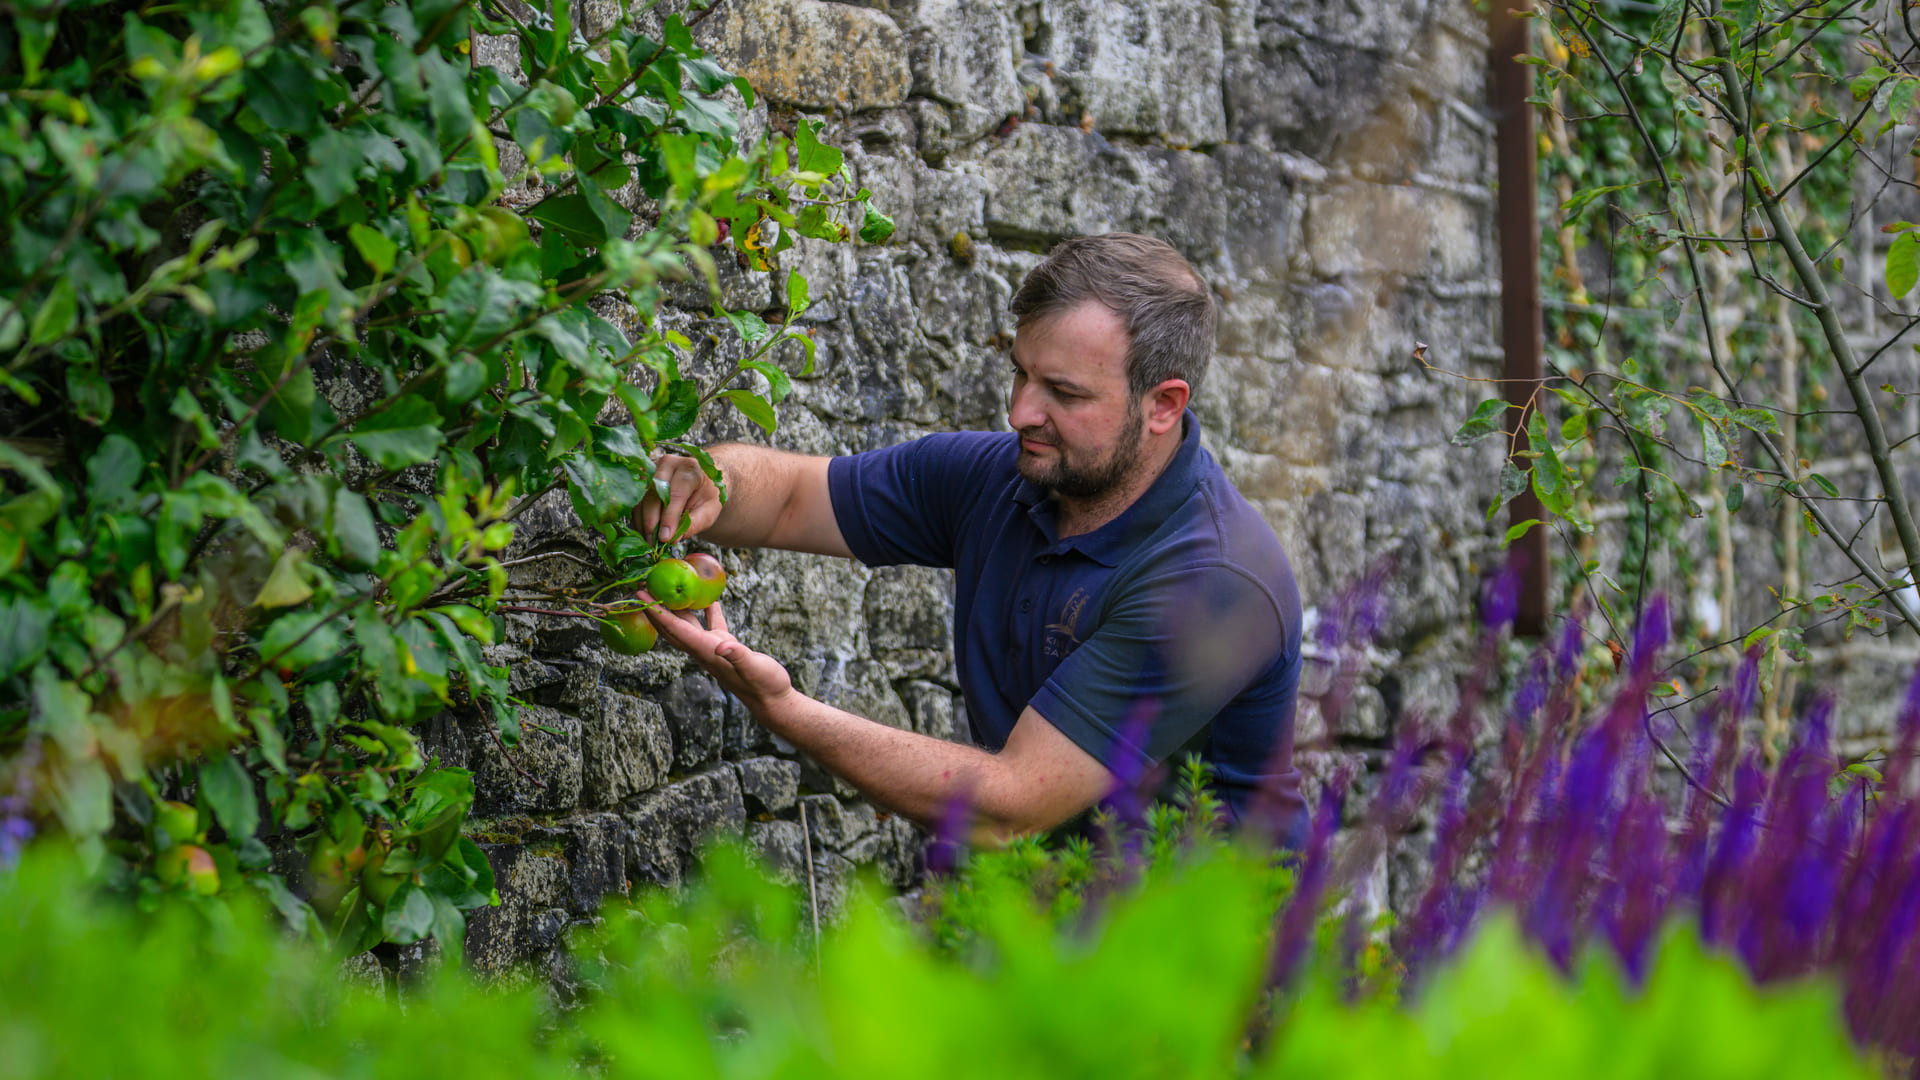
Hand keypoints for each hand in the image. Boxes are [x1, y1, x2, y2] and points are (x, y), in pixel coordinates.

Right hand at [634, 453, 723, 541]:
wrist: (700, 481)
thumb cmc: (706, 495)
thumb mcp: (710, 510)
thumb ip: (695, 522)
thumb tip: (674, 538)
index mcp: (689, 468)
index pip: (676, 493)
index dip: (669, 517)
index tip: (665, 538)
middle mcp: (668, 463)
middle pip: (654, 494)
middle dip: (652, 521)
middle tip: (654, 543)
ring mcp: (651, 469)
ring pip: (641, 498)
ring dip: (642, 522)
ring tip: (648, 542)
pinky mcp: (641, 478)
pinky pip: (635, 501)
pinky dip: (638, 519)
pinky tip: (644, 533)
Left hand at [640, 591, 794, 715]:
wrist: (773, 700)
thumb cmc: (764, 685)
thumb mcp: (754, 668)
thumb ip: (738, 656)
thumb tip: (722, 646)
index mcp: (707, 652)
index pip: (675, 630)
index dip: (657, 612)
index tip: (641, 595)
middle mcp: (704, 650)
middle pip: (672, 628)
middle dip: (655, 609)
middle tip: (641, 587)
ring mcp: (715, 648)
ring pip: (689, 625)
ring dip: (676, 608)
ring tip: (667, 588)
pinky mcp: (727, 647)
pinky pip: (712, 624)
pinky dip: (709, 611)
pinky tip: (710, 598)